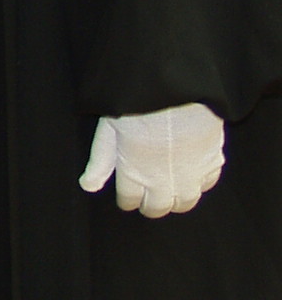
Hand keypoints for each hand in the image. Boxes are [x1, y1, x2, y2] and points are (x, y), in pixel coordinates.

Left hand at [79, 101, 225, 215]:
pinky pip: (207, 184)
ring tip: (169, 191)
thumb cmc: (138, 106)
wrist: (177, 91)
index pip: (130, 201)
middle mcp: (163, 181)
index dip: (127, 200)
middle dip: (150, 206)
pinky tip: (192, 174)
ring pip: (185, 203)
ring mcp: (190, 175)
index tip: (127, 197)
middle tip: (147, 198)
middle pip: (158, 208)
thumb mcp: (108, 130)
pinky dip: (199, 184)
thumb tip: (88, 186)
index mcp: (134, 173)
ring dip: (176, 200)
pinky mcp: (212, 162)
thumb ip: (100, 162)